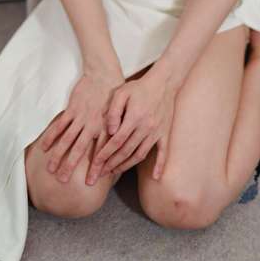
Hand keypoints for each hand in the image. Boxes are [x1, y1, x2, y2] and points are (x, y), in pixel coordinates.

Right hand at [40, 67, 123, 182]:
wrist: (104, 74)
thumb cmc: (115, 97)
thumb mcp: (120, 116)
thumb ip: (115, 134)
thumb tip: (115, 153)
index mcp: (106, 128)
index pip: (100, 152)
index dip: (96, 168)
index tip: (90, 182)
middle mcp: (93, 125)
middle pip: (79, 150)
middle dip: (70, 166)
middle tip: (63, 181)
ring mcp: (81, 117)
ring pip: (67, 140)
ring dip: (58, 155)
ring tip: (51, 169)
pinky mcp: (72, 109)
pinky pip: (59, 125)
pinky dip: (51, 137)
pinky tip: (44, 148)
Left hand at [86, 66, 176, 184]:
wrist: (163, 83)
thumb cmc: (139, 87)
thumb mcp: (121, 93)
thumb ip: (113, 111)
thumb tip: (109, 131)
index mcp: (134, 117)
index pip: (116, 142)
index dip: (104, 154)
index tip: (95, 164)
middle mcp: (146, 127)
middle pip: (126, 151)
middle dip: (111, 164)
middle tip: (100, 173)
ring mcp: (156, 132)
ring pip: (140, 155)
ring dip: (126, 166)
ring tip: (114, 171)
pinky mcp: (165, 133)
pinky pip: (163, 153)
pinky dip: (159, 166)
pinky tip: (155, 177)